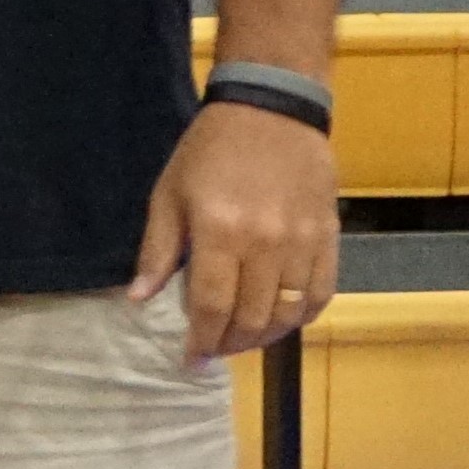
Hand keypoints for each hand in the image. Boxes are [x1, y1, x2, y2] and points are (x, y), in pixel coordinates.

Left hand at [132, 99, 339, 364]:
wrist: (272, 110)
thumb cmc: (211, 150)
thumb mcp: (170, 193)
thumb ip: (158, 249)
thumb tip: (139, 298)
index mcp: (220, 232)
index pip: (212, 306)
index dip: (201, 340)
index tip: (191, 358)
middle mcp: (266, 242)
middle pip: (252, 317)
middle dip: (231, 344)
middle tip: (215, 350)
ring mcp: (302, 241)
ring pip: (289, 312)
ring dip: (265, 336)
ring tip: (244, 339)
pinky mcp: (329, 235)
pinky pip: (321, 292)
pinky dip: (302, 315)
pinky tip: (282, 319)